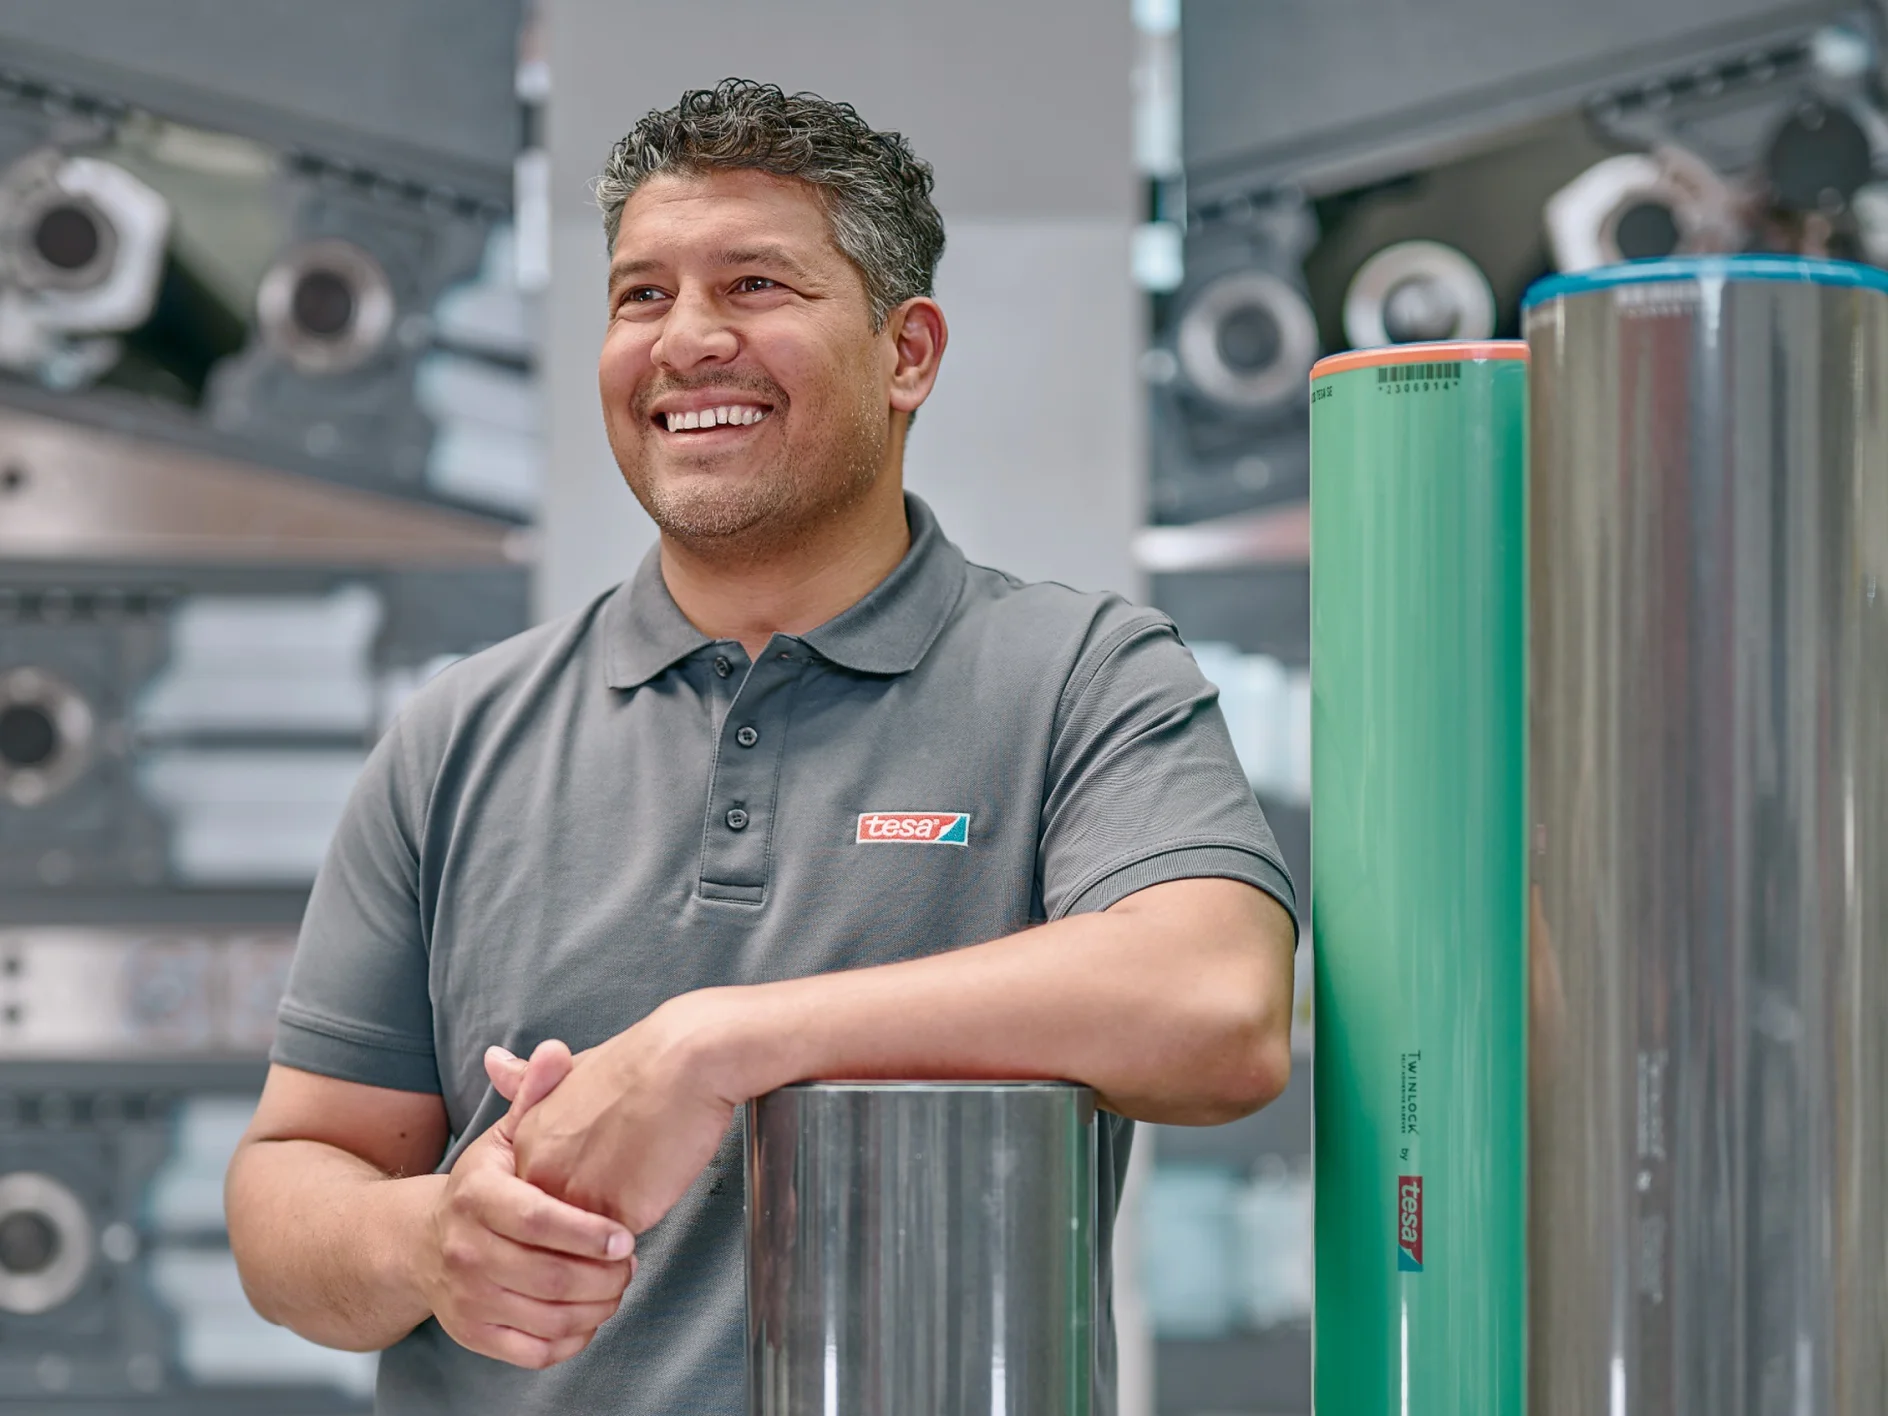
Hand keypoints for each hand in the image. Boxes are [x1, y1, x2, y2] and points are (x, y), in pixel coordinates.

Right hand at [417, 1042, 635, 1368]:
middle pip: (548, 1275)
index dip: (587, 1232)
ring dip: (596, 1307)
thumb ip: (533, 1097)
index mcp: (475, 1196)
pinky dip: (571, 1340)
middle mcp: (463, 1250)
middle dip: (604, 1275)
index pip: (536, 1220)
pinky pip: (533, 1351)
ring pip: (546, 1317)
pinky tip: (588, 1315)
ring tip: (616, 1284)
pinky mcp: (473, 1334)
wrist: (416, 1244)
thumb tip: (554, 1050)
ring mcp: (466, 1297)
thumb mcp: (504, 1138)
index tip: (625, 1236)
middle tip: (630, 1263)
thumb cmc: (480, 1186)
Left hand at [500, 996, 742, 1233]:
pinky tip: (657, 1181)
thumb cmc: (641, 1060)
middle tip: (626, 1164)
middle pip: (560, 1224)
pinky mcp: (616, 1215)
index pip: (540, 1196)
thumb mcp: (572, 1069)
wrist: (687, 1059)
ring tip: (642, 1173)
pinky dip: (643, 1222)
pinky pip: (624, 1242)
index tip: (603, 1156)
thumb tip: (492, 1060)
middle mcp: (543, 1175)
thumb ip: (531, 1084)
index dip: (578, 1183)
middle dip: (590, 1214)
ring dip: (613, 1226)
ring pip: (589, 1242)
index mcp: (528, 1144)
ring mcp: (577, 1198)